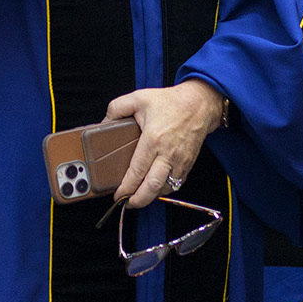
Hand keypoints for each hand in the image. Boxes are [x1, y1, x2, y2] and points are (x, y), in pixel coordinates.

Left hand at [104, 79, 225, 208]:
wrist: (199, 103)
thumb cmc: (171, 102)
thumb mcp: (139, 98)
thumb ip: (117, 108)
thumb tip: (103, 123)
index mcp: (153, 139)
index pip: (137, 172)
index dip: (126, 187)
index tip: (118, 194)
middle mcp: (167, 153)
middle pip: (152, 187)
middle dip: (138, 200)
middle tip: (128, 203)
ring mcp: (180, 161)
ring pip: (165, 189)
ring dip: (151, 196)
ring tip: (139, 196)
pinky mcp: (188, 164)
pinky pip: (176, 184)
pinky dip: (164, 190)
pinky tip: (155, 188)